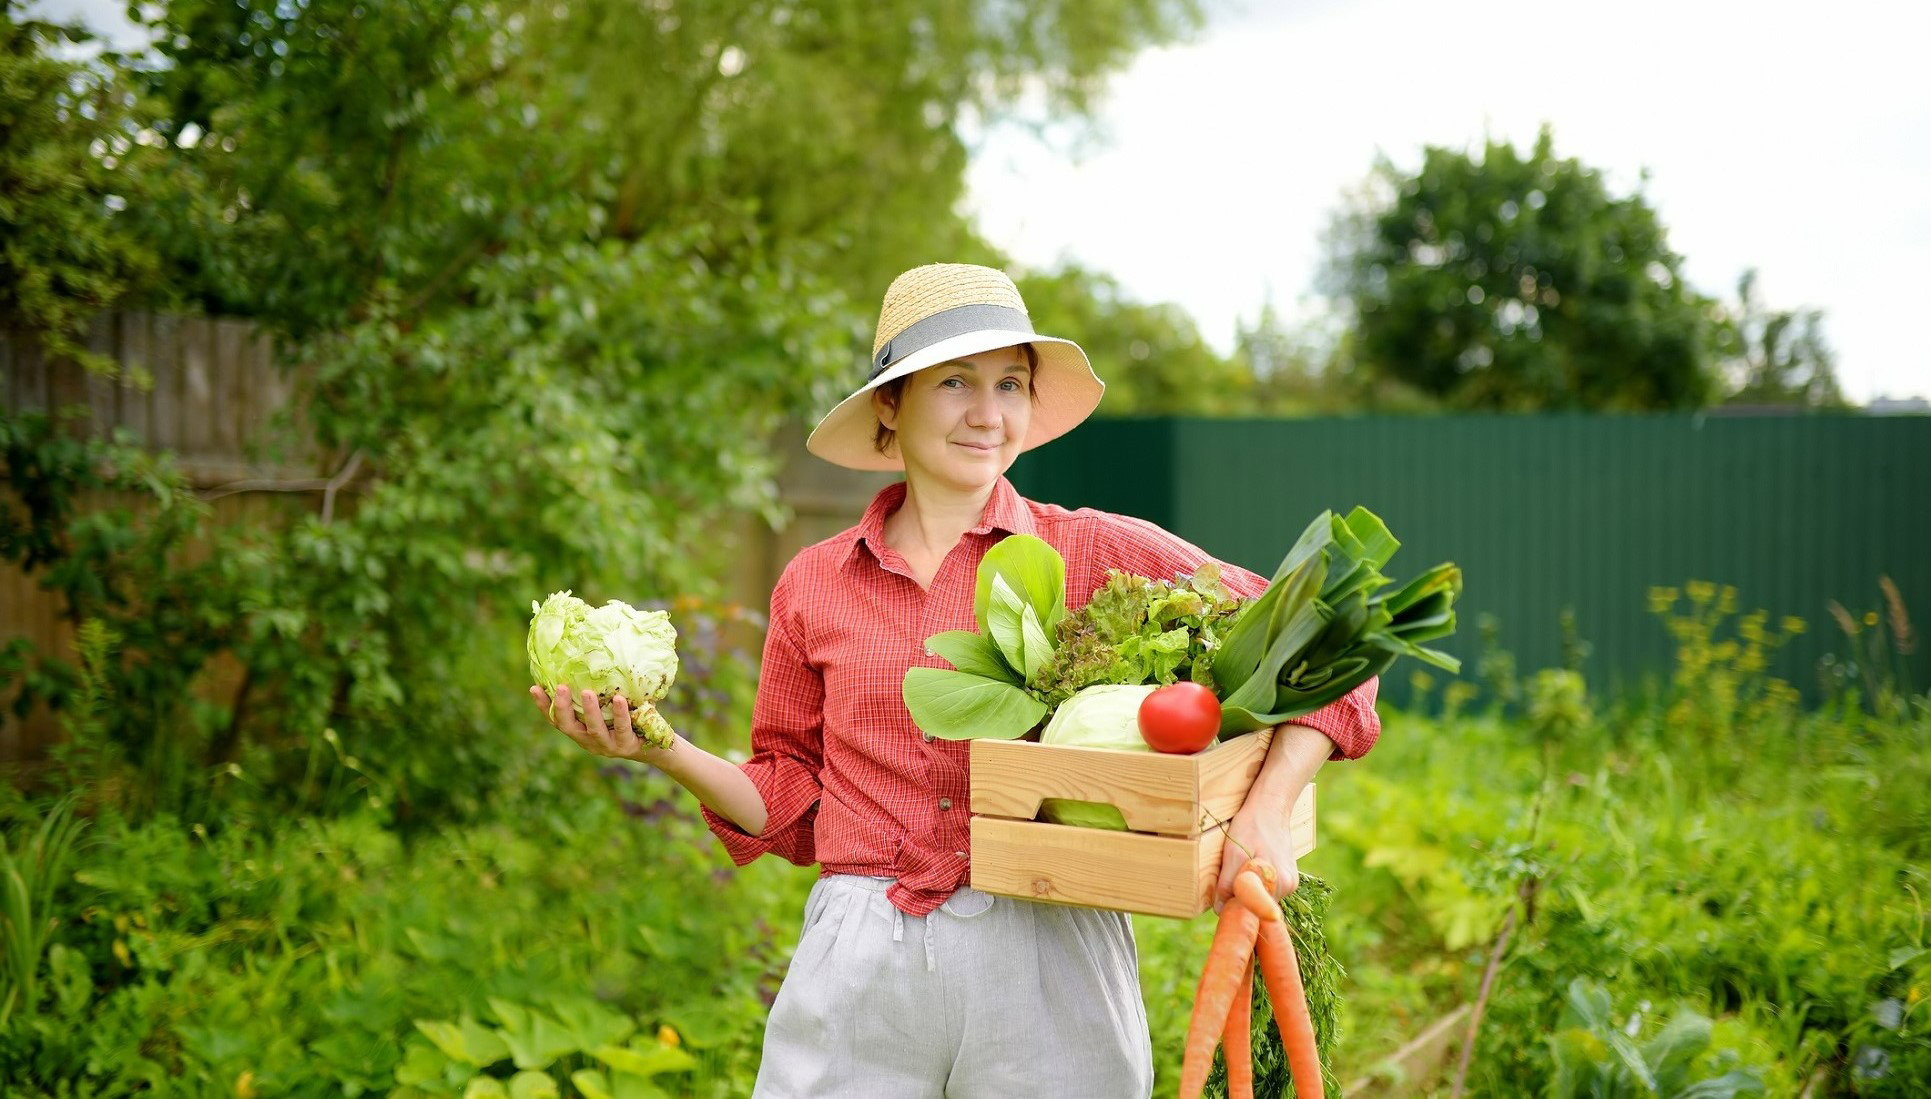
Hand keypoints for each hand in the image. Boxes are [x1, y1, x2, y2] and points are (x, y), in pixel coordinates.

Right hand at [529, 684, 649, 760]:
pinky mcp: (626, 746)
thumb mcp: (611, 705)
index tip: (534, 687)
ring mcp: (607, 746)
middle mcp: (589, 741)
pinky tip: (618, 699)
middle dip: (562, 707)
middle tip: (560, 687)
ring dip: (589, 711)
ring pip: (593, 730)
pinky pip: (621, 729)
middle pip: (568, 727)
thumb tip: (591, 655)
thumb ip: (600, 690)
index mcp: (581, 731)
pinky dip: (619, 714)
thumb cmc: (631, 719)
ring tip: (586, 692)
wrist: (657, 745)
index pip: (557, 720)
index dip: (544, 706)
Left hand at [1211, 802, 1300, 914]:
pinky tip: (1251, 865)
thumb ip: (1228, 884)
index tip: (1224, 893)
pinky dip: (1257, 882)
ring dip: (1249, 888)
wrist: (1270, 806)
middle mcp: (1288, 887)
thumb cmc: (1251, 826)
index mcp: (1279, 884)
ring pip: (1261, 896)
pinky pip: (1267, 888)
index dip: (1234, 905)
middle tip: (1231, 873)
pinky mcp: (1288, 877)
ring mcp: (1290, 882)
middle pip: (1257, 905)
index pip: (1252, 911)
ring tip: (1242, 866)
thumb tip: (1220, 909)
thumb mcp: (1233, 853)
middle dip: (1241, 896)